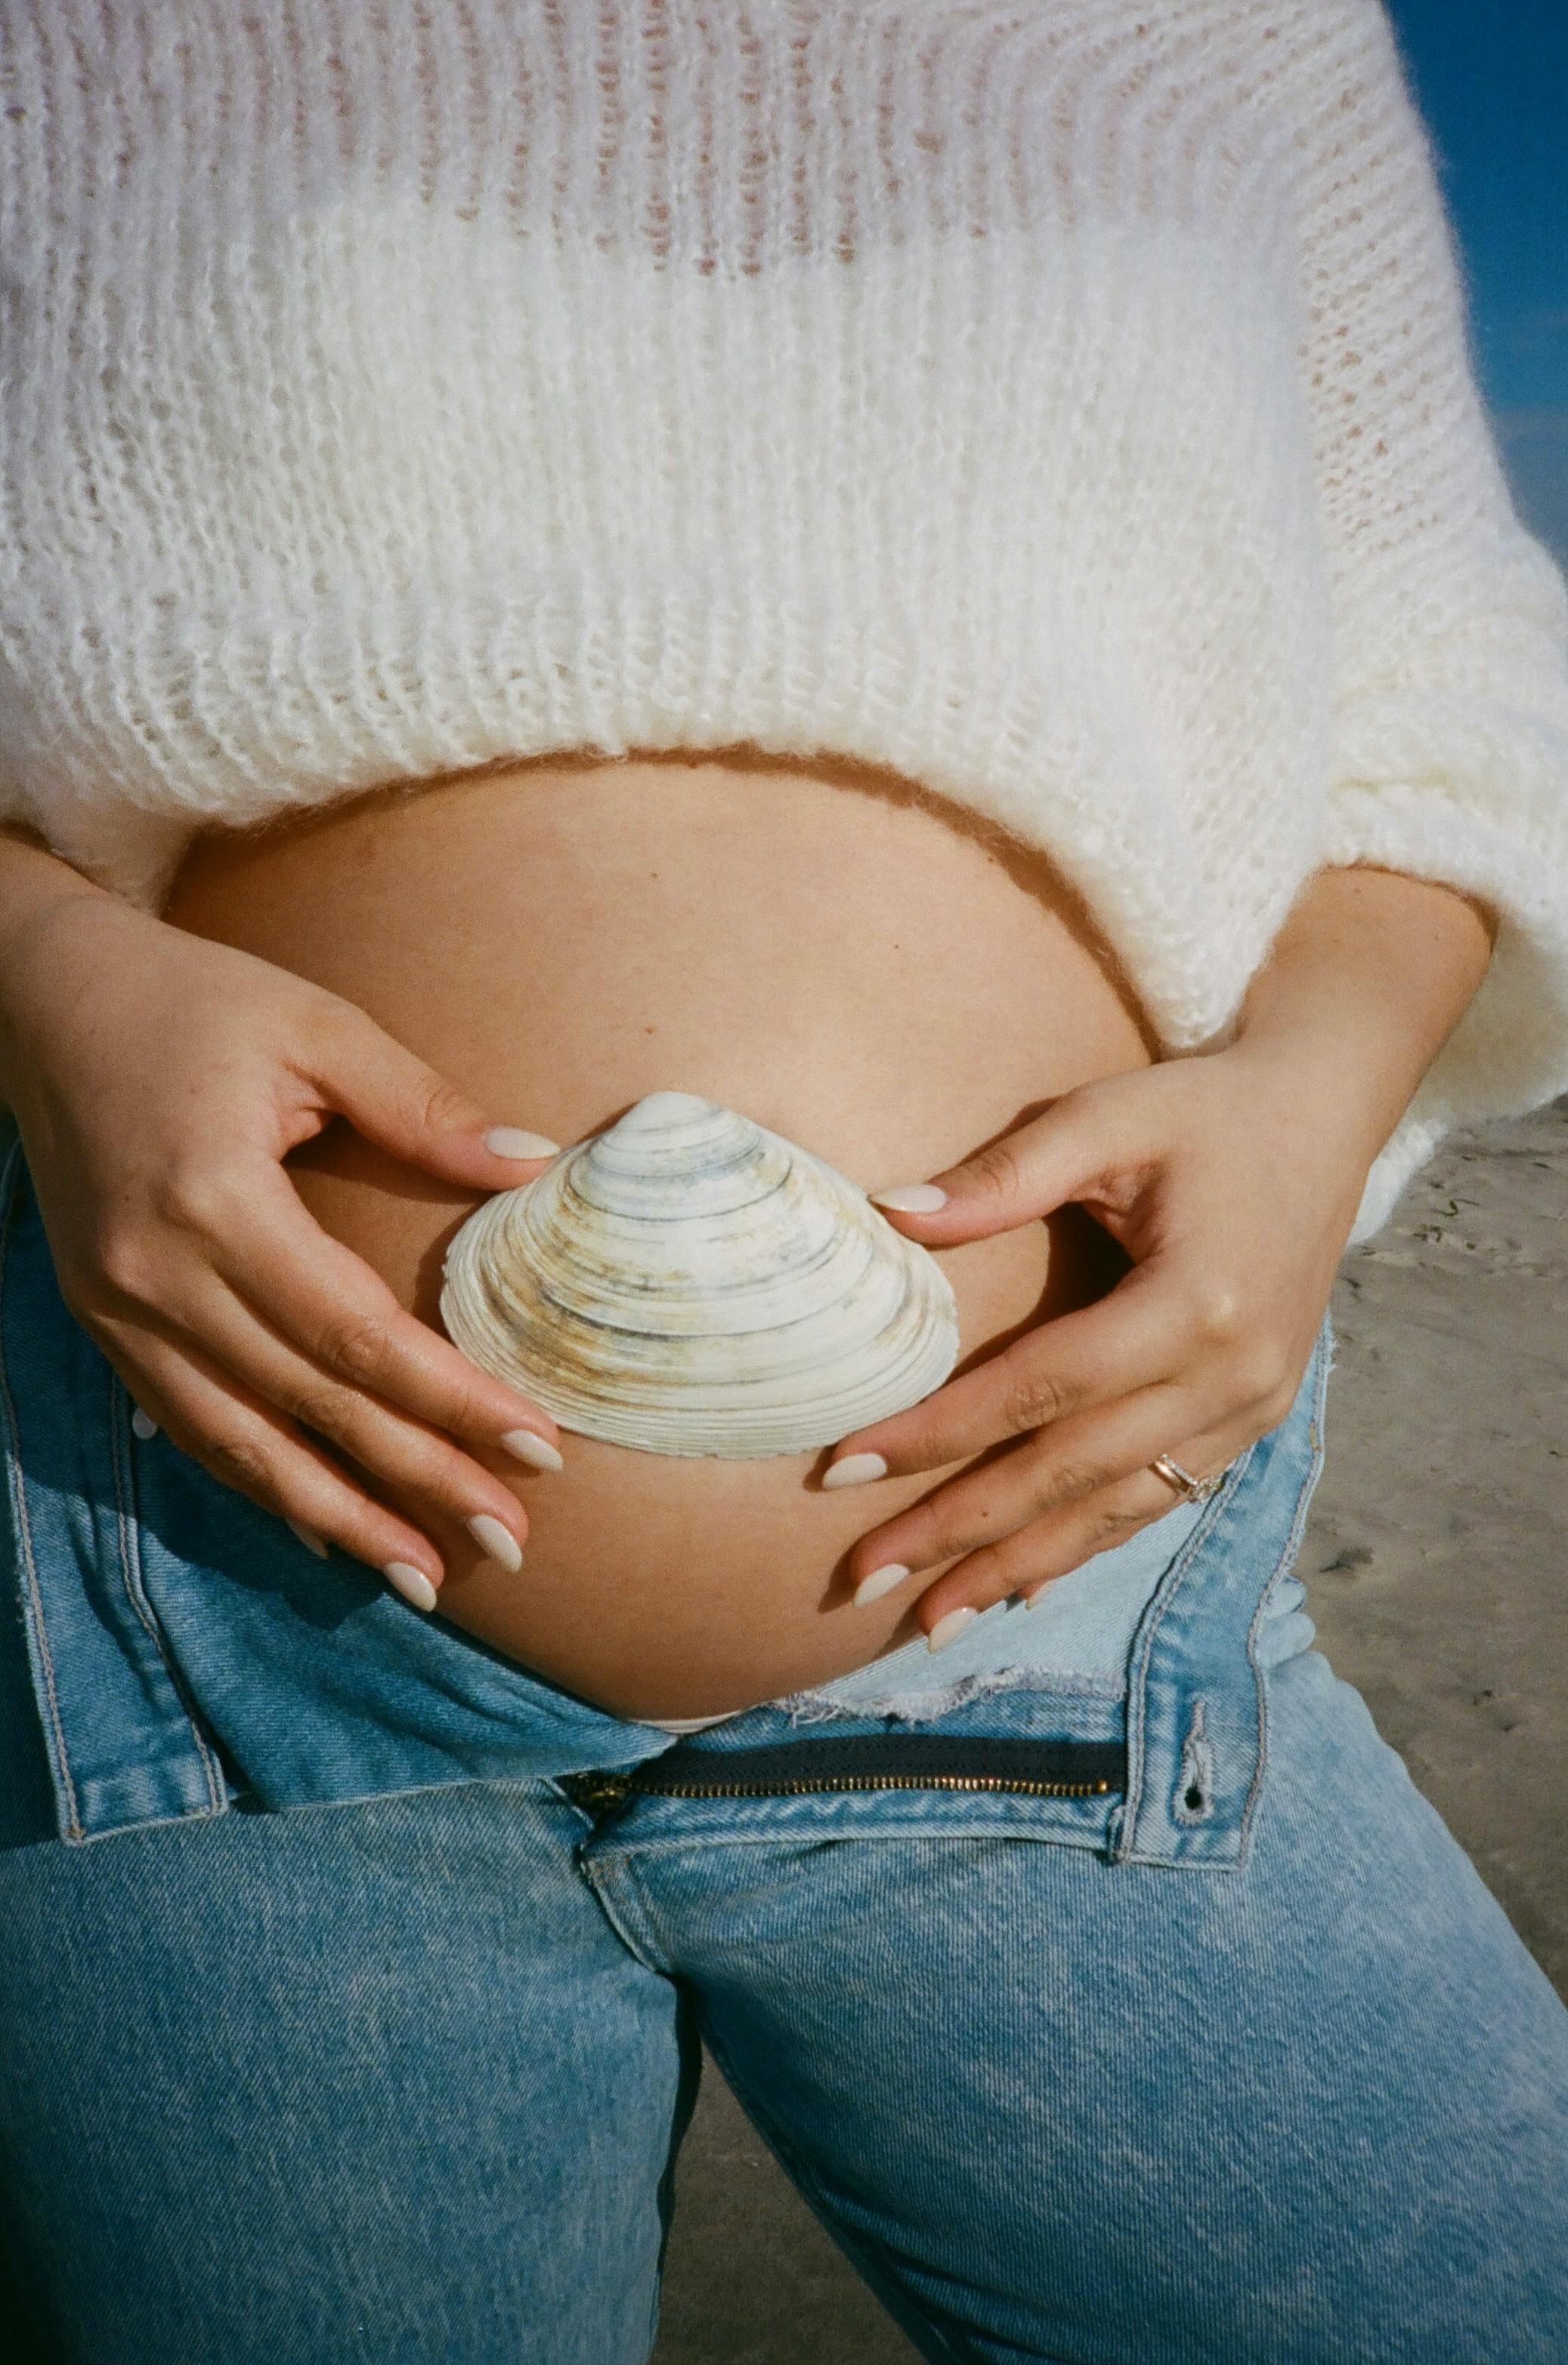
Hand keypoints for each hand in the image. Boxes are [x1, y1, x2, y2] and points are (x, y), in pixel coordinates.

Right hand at [0, 886, 565, 1606]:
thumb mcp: (316, 1025)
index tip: (538, 1450)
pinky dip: (259, 1484)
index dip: (450, 1401)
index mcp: (215, 1199)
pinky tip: (324, 1530)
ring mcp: (116, 1309)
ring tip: (426, 1576)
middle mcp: (155, 1274)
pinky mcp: (100, 1321)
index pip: (355, 1335)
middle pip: (309, 1405)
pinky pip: (188, 1425)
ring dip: (339, 1516)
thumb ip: (424, 1106)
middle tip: (510, 1541)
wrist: (44, 1000)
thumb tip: (536, 1165)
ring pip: (240, 1443)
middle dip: (415, 1482)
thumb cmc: (194, 1000)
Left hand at [820, 1045, 1373, 1643]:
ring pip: (1114, 1511)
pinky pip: (1155, 1503)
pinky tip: (1017, 1586)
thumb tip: (889, 1216)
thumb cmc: (1205, 1112)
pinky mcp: (1252, 1423)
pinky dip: (1081, 1547)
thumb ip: (1004, 1174)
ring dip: (1015, 1566)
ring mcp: (1250, 1411)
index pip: (1040, 1388)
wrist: (1323, 1120)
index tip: (842, 1466)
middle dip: (958, 1530)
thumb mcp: (1108, 1116)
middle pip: (1070, 1472)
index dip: (939, 1433)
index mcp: (1197, 1302)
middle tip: (858, 1577)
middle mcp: (1231, 1376)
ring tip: (924, 1619)